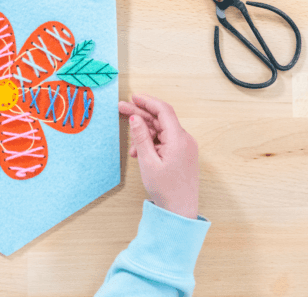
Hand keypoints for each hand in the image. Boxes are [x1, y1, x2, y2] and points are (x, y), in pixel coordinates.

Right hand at [119, 94, 198, 218]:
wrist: (180, 211)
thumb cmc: (166, 190)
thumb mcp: (148, 162)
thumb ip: (141, 138)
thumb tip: (135, 118)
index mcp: (179, 139)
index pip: (163, 111)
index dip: (147, 101)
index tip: (133, 97)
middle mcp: (185, 140)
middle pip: (161, 120)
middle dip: (141, 115)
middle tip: (122, 109)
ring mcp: (185, 147)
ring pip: (162, 131)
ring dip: (145, 133)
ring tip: (131, 145)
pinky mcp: (182, 154)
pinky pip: (165, 141)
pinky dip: (152, 143)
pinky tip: (140, 152)